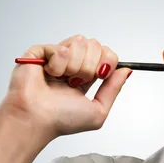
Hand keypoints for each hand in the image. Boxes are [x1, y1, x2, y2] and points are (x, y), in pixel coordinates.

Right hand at [3, 34, 130, 146]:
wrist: (36, 119)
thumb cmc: (60, 120)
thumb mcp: (98, 110)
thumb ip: (114, 89)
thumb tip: (127, 70)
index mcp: (85, 76)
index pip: (106, 53)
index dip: (108, 61)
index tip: (101, 75)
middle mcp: (71, 64)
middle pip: (96, 45)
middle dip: (91, 65)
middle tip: (77, 82)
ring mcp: (56, 57)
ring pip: (80, 42)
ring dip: (75, 66)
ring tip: (63, 80)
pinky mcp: (40, 52)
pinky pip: (61, 48)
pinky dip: (59, 64)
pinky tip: (49, 75)